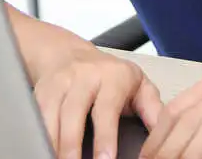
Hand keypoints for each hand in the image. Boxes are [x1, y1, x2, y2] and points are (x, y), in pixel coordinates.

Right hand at [33, 46, 162, 158]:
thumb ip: (153, 109)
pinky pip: (35, 116)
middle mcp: (84, 76)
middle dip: (72, 146)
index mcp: (113, 76)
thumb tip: (166, 133)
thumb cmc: (111, 76)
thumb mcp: (138, 85)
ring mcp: (60, 82)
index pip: (107, 109)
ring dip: (52, 143)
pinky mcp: (41, 90)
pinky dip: (38, 136)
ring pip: (50, 116)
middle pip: (73, 113)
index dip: (105, 137)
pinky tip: (43, 150)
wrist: (71, 53)